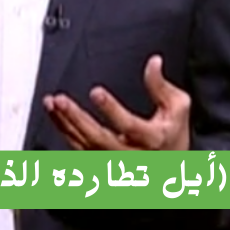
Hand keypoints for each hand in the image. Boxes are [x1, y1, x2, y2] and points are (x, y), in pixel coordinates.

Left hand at [43, 55, 189, 150]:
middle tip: (61, 100)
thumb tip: (153, 62)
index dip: (111, 110)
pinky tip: (55, 115)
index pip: (129, 126)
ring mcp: (113, 161)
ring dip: (64, 124)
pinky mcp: (100, 162)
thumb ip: (162, 86)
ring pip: (83, 146)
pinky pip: (77, 148)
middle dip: (77, 119)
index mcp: (152, 139)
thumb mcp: (178, 108)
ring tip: (52, 103)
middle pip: (99, 139)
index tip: (96, 92)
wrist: (169, 167)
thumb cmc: (171, 136)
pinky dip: (64, 131)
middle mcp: (130, 154)